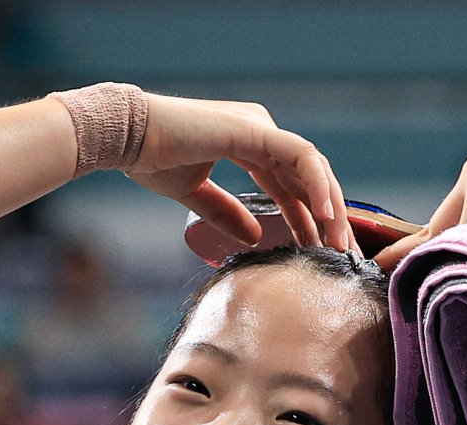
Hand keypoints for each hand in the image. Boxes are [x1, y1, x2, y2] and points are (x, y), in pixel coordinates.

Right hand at [125, 94, 356, 253]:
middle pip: (307, 178)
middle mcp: (260, 132)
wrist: (125, 139)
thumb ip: (225, 214)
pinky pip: (299, 157)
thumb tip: (253, 238)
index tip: (320, 252)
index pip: (291, 184)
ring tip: (339, 243)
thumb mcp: (195, 195)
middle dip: (327, 218)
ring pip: (311, 168)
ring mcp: (260, 127)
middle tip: (341, 255)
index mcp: (248, 143)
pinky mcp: (254, 130)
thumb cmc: (151, 160)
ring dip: (330, 206)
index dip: (309, 218)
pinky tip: (326, 215)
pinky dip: (316, 185)